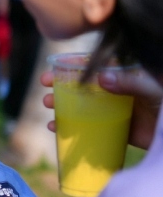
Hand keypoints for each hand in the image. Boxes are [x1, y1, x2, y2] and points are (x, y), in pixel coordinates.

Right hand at [43, 68, 161, 148]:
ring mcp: (114, 110)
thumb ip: (131, 82)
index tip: (52, 70)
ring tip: (48, 107)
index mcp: (123, 76)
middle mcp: (115, 91)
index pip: (91, 67)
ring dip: (61, 106)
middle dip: (60, 86)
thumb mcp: (153, 89)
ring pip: (80, 106)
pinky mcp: (115, 129)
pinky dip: (70, 128)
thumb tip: (101, 78)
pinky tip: (56, 128)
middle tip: (45, 88)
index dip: (69, 67)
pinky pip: (88, 128)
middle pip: (81, 86)